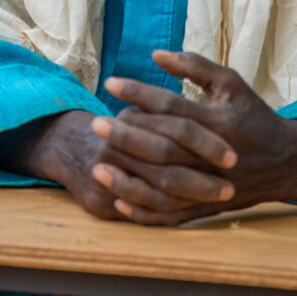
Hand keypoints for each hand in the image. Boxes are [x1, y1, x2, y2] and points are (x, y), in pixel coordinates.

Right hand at [7, 103, 236, 223]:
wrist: (64, 147)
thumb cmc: (112, 124)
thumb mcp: (135, 104)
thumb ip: (165, 90)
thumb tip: (195, 81)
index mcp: (129, 120)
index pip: (174, 129)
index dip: (204, 143)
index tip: (230, 155)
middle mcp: (115, 148)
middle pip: (167, 164)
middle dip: (201, 177)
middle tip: (232, 184)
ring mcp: (107, 177)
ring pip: (156, 194)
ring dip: (192, 197)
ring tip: (222, 197)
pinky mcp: (101, 203)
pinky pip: (140, 214)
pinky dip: (168, 214)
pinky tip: (191, 212)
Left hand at [88, 50, 296, 224]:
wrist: (287, 161)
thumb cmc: (253, 115)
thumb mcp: (231, 83)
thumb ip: (195, 66)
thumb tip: (156, 55)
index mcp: (219, 121)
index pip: (172, 105)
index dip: (139, 92)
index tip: (110, 83)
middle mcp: (213, 155)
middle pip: (162, 146)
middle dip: (126, 135)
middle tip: (95, 124)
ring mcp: (211, 185)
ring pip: (163, 185)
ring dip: (128, 177)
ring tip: (97, 165)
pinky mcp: (208, 207)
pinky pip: (170, 214)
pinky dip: (143, 210)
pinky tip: (118, 199)